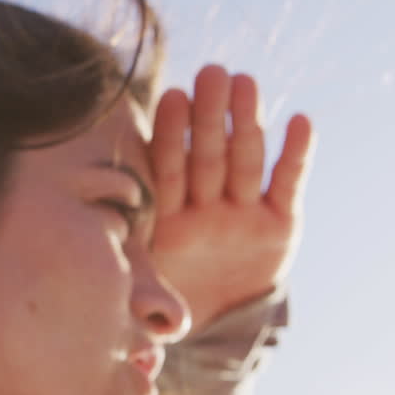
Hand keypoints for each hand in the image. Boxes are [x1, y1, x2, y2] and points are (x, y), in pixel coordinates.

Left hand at [148, 65, 315, 332]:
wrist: (217, 323)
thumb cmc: (171, 296)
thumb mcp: (146, 290)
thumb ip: (130, 280)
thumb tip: (93, 280)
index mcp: (169, 219)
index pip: (168, 171)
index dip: (173, 136)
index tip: (171, 96)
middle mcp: (207, 210)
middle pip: (209, 157)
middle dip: (211, 116)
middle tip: (212, 71)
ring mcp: (243, 214)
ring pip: (245, 162)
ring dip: (247, 122)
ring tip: (246, 81)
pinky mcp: (280, 224)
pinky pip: (287, 185)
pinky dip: (297, 156)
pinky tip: (301, 122)